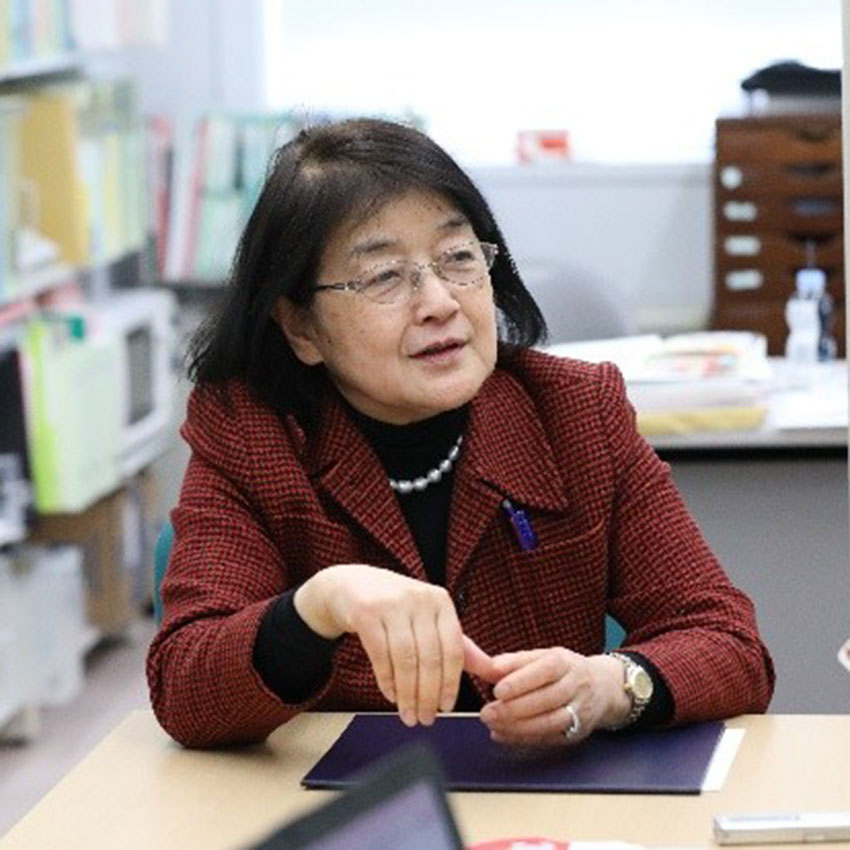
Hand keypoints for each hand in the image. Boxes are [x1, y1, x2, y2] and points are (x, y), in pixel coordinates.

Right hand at [294, 564, 467, 726]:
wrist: (354, 585)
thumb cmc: (399, 608)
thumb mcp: (431, 619)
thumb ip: (460, 647)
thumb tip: (495, 673)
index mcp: (441, 601)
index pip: (453, 648)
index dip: (451, 683)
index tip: (446, 708)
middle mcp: (419, 599)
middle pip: (429, 657)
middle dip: (428, 695)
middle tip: (426, 719)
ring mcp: (392, 604)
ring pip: (405, 659)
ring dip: (407, 693)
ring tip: (408, 715)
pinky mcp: (366, 612)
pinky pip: (380, 655)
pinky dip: (386, 680)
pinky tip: (390, 695)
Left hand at [476, 648, 629, 746]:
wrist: (602, 687)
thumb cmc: (562, 670)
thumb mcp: (541, 656)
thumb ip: (514, 661)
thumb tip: (488, 666)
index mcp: (565, 662)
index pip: (546, 670)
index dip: (521, 681)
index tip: (497, 690)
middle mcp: (576, 686)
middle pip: (548, 699)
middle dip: (515, 709)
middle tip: (487, 713)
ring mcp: (580, 711)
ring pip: (551, 722)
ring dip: (519, 727)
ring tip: (493, 725)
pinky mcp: (578, 733)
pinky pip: (550, 739)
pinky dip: (524, 739)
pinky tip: (503, 735)